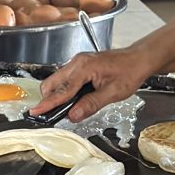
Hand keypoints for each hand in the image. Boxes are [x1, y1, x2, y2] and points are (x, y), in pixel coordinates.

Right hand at [31, 47, 154, 120]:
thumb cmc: (129, 72)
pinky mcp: (80, 66)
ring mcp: (78, 63)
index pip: (62, 90)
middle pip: (52, 82)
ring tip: (63, 110)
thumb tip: (73, 115)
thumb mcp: (113, 93)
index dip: (48, 104)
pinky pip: (66, 79)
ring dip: (57, 95)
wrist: (138, 59)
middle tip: (49, 115)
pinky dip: (65, 90)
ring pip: (57, 80)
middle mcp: (77, 63)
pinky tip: (73, 100)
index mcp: (84, 68)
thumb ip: (91, 104)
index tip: (36, 112)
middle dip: (48, 99)